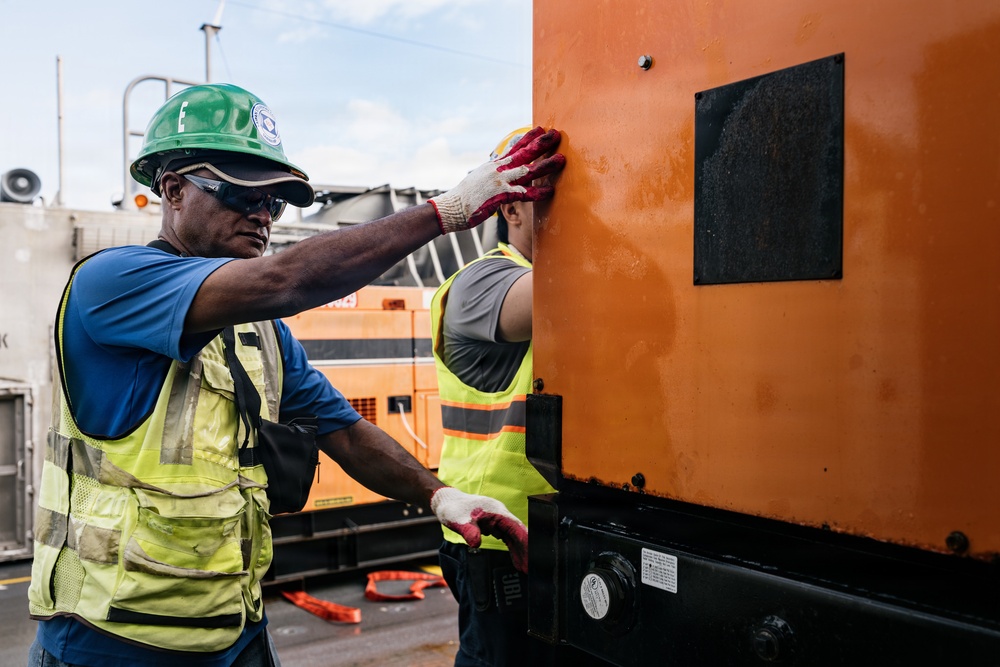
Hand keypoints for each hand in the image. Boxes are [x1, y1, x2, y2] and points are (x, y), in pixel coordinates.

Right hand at [429, 126, 565, 233]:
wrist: (452, 207)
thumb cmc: (464, 198)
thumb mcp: (478, 180)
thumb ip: (491, 174)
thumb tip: (496, 169)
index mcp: (493, 165)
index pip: (514, 148)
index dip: (528, 138)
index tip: (540, 128)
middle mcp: (498, 170)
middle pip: (523, 153)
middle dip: (541, 143)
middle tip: (556, 134)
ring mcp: (500, 181)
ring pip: (528, 170)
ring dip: (546, 164)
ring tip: (562, 159)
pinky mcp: (500, 195)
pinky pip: (524, 193)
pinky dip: (538, 192)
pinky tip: (550, 191)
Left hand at [430, 486, 528, 572]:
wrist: (447, 502)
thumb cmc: (453, 509)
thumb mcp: (458, 521)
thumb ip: (468, 531)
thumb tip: (476, 544)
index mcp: (495, 511)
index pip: (515, 526)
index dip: (524, 540)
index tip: (532, 554)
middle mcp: (500, 514)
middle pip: (517, 532)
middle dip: (525, 549)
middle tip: (529, 568)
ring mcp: (498, 519)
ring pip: (513, 535)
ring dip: (519, 551)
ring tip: (524, 569)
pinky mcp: (494, 524)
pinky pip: (507, 537)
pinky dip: (512, 548)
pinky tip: (515, 561)